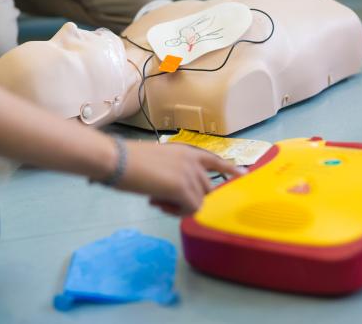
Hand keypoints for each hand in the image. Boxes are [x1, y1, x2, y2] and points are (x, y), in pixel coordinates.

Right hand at [117, 141, 243, 215]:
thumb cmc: (128, 160)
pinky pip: (191, 208)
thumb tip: (174, 191)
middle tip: (161, 199)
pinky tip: (157, 202)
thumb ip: (172, 172)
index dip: (230, 169)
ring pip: (198, 201)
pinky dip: (176, 211)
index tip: (243, 175)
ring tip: (156, 199)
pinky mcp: (183, 188)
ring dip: (179, 206)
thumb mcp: (158, 162)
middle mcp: (192, 160)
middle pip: (207, 188)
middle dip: (188, 198)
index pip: (215, 160)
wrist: (118, 159)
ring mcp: (190, 173)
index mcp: (186, 151)